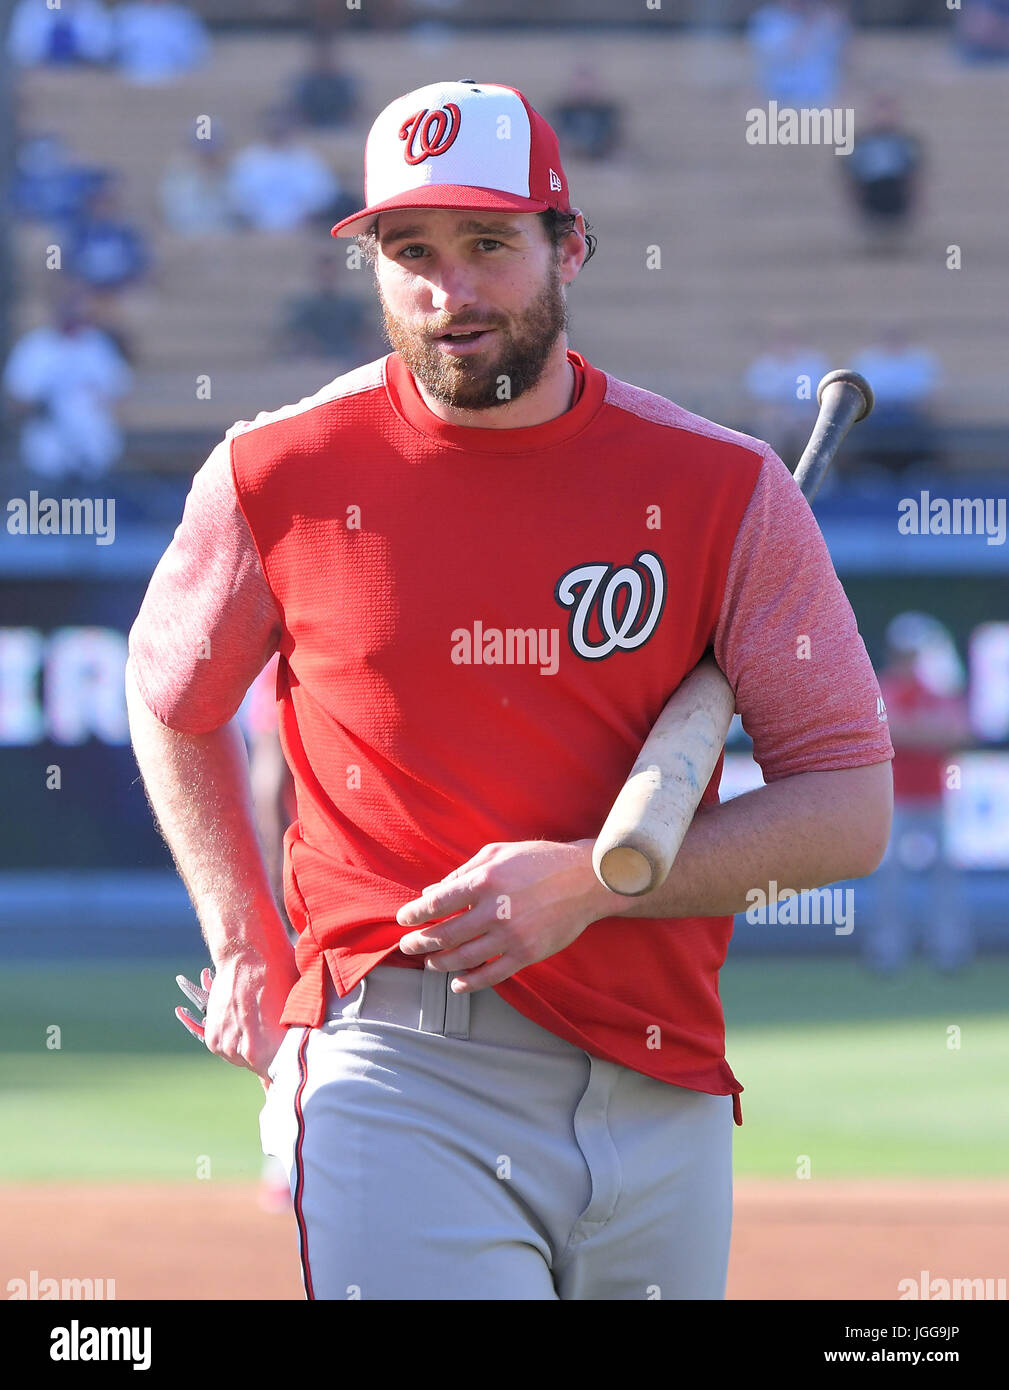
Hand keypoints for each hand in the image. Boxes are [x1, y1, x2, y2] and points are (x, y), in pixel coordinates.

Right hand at [176, 941, 298, 1092]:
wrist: (247, 954)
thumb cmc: (281, 977)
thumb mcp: (299, 1011)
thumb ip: (298, 1040)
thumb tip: (311, 1058)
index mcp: (267, 1051)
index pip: (281, 1079)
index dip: (291, 1076)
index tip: (298, 1078)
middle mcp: (242, 1053)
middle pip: (261, 1069)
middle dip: (271, 1060)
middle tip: (282, 1045)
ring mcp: (224, 1046)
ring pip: (242, 1060)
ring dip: (252, 1050)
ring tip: (263, 1027)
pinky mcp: (212, 1037)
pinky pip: (227, 1049)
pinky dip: (237, 1041)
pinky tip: (249, 1022)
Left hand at [396, 839, 620, 993]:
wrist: (585, 880)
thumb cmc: (539, 861)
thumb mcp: (497, 853)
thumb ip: (462, 872)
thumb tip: (431, 892)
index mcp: (485, 880)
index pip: (438, 903)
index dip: (415, 913)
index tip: (403, 919)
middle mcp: (495, 910)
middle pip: (445, 934)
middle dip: (420, 943)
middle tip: (408, 946)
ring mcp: (512, 935)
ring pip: (465, 958)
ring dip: (441, 963)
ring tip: (431, 963)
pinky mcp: (527, 953)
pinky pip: (492, 974)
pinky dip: (471, 982)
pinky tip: (458, 983)